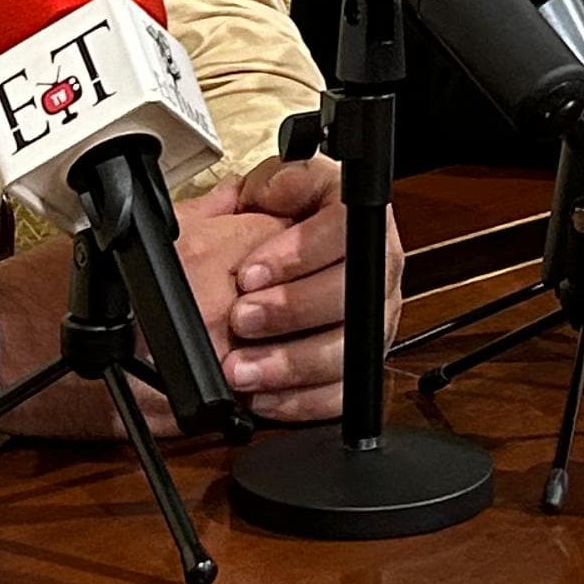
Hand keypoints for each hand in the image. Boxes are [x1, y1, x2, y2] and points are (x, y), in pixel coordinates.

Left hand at [188, 153, 389, 425]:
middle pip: (353, 290)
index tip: (252, 270)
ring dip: (292, 361)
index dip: (302, 250)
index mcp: (347, 216)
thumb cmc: (235, 244)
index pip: (347, 224)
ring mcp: (366, 321)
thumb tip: (282, 187)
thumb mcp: (246, 197)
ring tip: (241, 367)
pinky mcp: (352, 367)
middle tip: (243, 317)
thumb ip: (270, 186)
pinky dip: (298, 398)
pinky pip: (341, 393)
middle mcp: (368, 267)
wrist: (216, 292)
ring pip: (349, 349)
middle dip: (293, 308)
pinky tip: (261, 394)